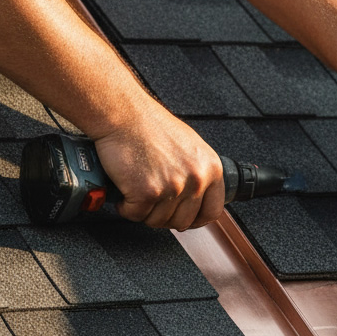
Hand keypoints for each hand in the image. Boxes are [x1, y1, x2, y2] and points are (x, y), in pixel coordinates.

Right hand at [92, 107, 224, 230]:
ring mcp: (173, 188)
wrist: (124, 113)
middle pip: (183, 221)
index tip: (185, 219)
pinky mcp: (147, 192)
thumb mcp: (190, 147)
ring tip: (136, 191)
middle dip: (164, 216)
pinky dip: (126, 207)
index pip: (212, 211)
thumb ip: (197, 173)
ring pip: (158, 221)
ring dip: (144, 211)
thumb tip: (196, 198)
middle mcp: (196, 180)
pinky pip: (136, 215)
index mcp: (211, 169)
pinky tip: (125, 192)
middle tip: (152, 203)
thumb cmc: (150, 125)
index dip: (196, 219)